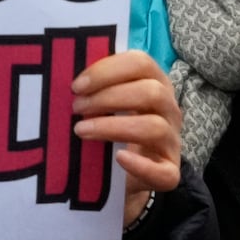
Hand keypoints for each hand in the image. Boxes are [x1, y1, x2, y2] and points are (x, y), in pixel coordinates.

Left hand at [71, 51, 182, 228]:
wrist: (129, 176)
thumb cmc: (115, 131)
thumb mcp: (110, 105)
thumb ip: (98, 89)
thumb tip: (67, 79)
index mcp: (157, 84)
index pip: (142, 63)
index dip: (108, 70)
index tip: (77, 85)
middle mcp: (170, 110)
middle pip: (151, 92)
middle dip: (108, 97)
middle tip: (76, 108)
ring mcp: (172, 142)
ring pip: (155, 127)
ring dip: (114, 126)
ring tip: (82, 130)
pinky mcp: (170, 174)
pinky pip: (164, 173)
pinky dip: (140, 165)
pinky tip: (118, 159)